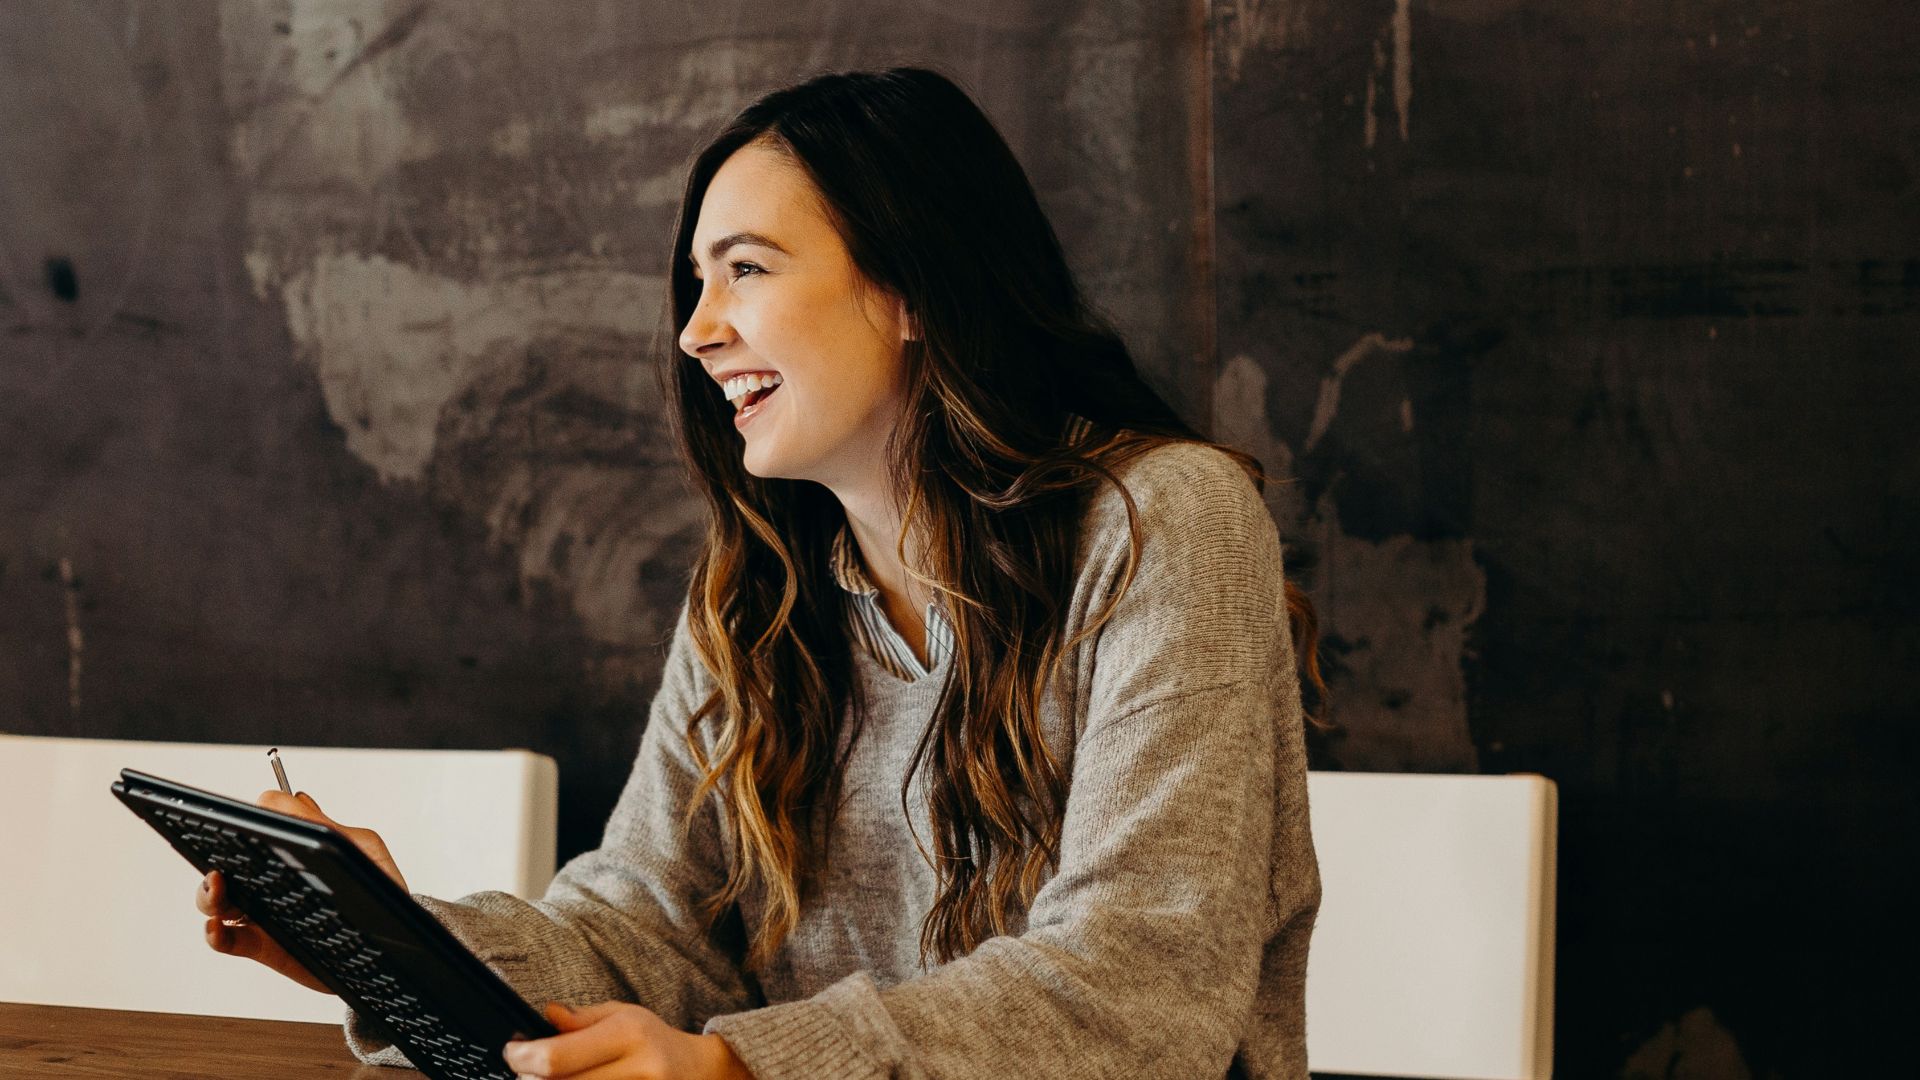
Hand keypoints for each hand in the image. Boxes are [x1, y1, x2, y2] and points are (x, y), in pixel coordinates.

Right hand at [194, 790, 410, 993]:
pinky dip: (214, 934)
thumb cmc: (381, 887)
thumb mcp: (363, 849)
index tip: (246, 822)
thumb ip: (329, 827)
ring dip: (208, 893)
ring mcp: (264, 911)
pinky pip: (227, 940)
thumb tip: (295, 798)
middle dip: (215, 856)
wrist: (394, 939)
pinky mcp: (263, 945)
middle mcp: (272, 878)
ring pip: (218, 900)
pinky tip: (217, 926)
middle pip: (227, 862)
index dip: (247, 821)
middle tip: (222, 859)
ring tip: (218, 886)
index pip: (258, 829)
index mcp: (293, 851)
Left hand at [502, 1001, 752, 1079]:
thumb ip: (582, 1019)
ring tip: (546, 1076)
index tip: (512, 1051)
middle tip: (522, 1067)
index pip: (558, 1056)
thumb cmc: (654, 1040)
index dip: (523, 1057)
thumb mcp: (622, 1014)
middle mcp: (637, 1068)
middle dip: (528, 1077)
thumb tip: (546, 1015)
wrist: (698, 1071)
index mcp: (629, 1034)